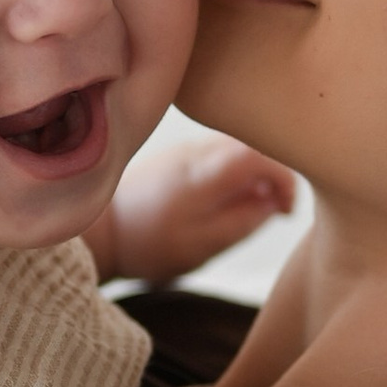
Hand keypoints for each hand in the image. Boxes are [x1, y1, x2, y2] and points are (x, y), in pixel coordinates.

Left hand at [86, 132, 295, 287]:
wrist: (100, 230)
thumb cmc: (149, 244)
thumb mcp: (202, 245)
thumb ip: (243, 221)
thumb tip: (274, 203)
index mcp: (204, 172)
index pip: (260, 152)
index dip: (284, 177)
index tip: (285, 209)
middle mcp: (195, 151)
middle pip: (253, 142)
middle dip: (274, 172)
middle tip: (274, 207)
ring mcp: (185, 148)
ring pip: (237, 145)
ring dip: (254, 171)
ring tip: (252, 204)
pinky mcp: (177, 154)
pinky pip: (219, 152)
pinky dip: (235, 170)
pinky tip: (227, 196)